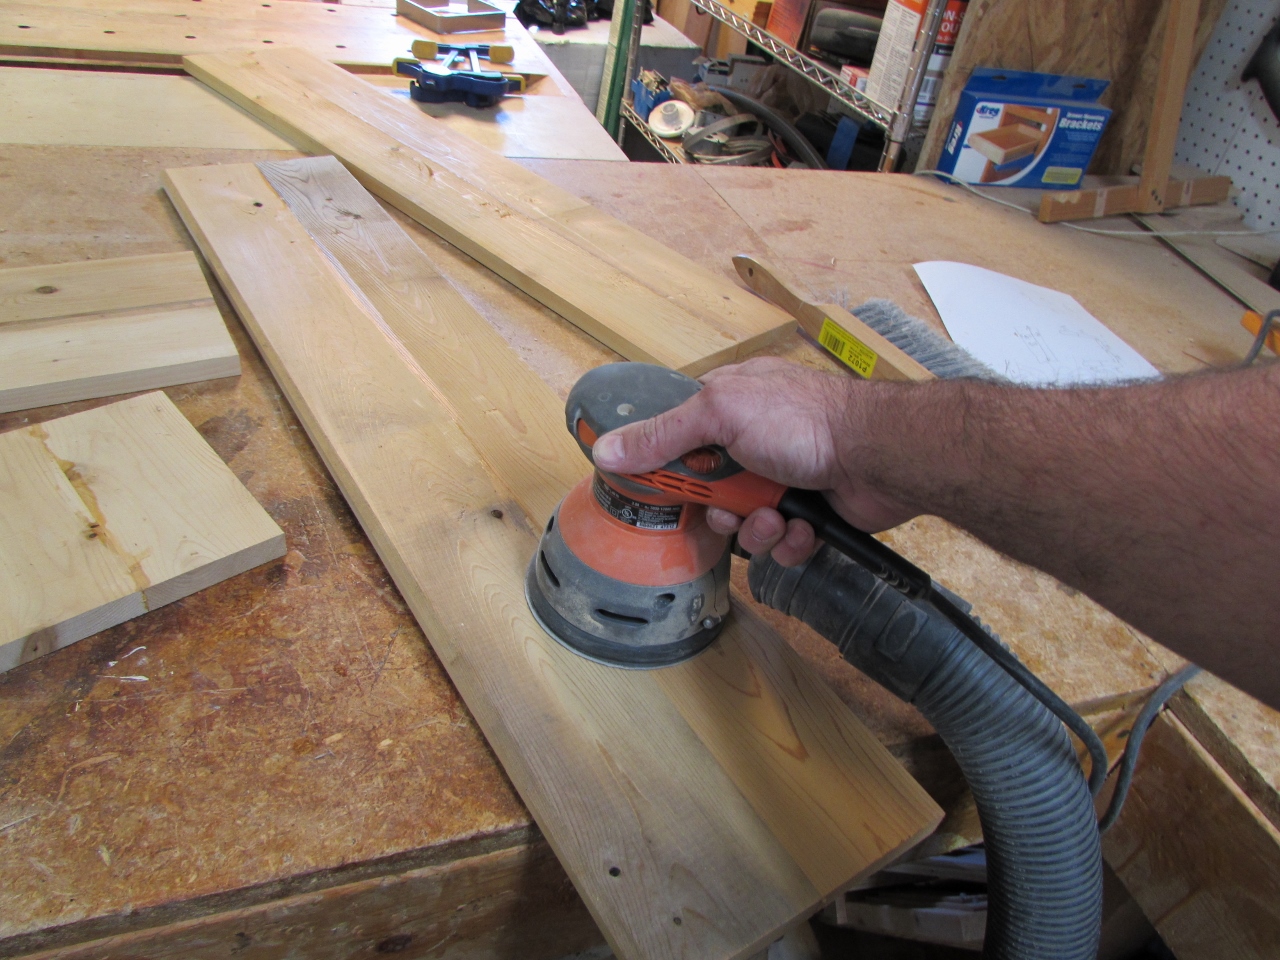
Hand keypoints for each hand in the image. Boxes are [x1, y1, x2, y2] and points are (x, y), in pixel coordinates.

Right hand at [590, 358, 915, 565]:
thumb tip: (605, 449)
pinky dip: (789, 543)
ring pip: (742, 526)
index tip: (656, 489)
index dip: (665, 471)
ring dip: (755, 531)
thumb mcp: (720, 413)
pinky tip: (802, 528)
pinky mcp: (808, 514)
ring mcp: (781, 479)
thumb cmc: (805, 420)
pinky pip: (779, 545)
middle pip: (707, 493)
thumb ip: (662, 434)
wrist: (878, 455)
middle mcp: (752, 442)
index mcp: (727, 407)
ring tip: (776, 517)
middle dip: (717, 510)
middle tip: (728, 506)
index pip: (676, 442)